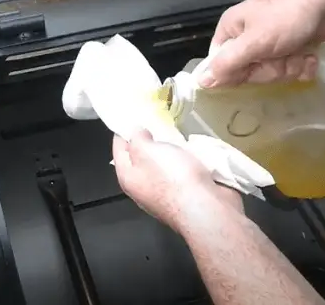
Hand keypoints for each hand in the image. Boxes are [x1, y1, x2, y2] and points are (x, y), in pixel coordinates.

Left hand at [112, 129, 242, 232]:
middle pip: (140, 159)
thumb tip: (135, 133)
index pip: (118, 149)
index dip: (123, 131)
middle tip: (156, 121)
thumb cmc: (173, 178)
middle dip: (147, 141)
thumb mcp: (147, 151)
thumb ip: (137, 139)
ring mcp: (165, 195)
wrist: (206, 207)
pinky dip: (184, 162)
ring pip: (162, 166)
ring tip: (175, 134)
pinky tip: (192, 153)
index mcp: (128, 178)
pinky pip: (181, 173)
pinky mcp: (186, 196)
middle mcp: (143, 189)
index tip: (131, 116)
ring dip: (168, 152)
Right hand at [200, 0, 324, 87]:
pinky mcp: (290, 47)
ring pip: (271, 72)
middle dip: (269, 69)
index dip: (236, 73)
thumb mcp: (253, 42)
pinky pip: (289, 68)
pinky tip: (309, 56)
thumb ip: (227, 64)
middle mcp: (247, 36)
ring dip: (288, 67)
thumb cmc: (288, 17)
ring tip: (299, 52)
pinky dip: (301, 64)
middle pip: (248, 72)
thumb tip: (200, 81)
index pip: (220, 64)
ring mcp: (270, 42)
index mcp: (231, 30)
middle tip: (280, 56)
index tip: (252, 68)